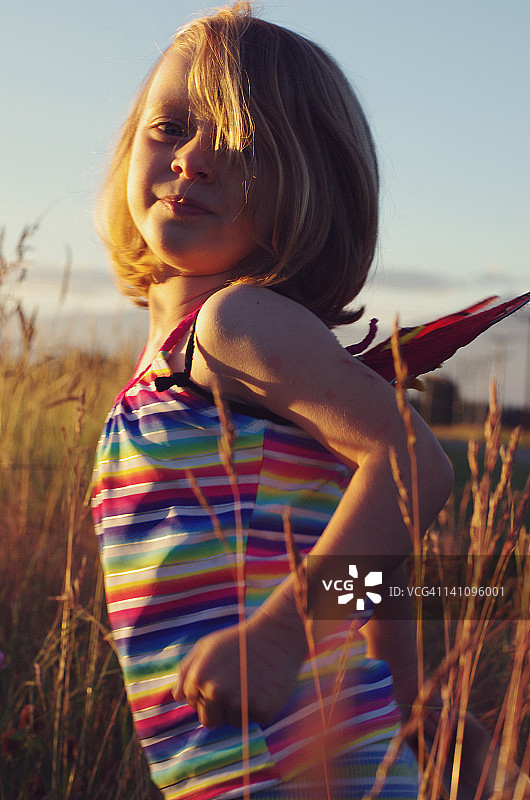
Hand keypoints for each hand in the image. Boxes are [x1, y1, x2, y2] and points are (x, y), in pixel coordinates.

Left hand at [173, 614, 306, 728]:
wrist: (277, 635)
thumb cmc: (239, 641)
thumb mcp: (207, 647)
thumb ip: (187, 671)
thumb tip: (177, 697)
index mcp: (199, 678)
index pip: (192, 701)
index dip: (206, 689)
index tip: (221, 673)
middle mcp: (217, 692)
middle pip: (209, 720)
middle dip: (219, 708)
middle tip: (235, 684)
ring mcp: (240, 702)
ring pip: (233, 721)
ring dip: (240, 707)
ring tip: (251, 681)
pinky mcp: (262, 710)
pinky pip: (254, 719)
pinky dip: (260, 706)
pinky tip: (264, 685)